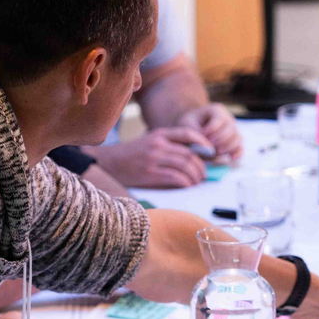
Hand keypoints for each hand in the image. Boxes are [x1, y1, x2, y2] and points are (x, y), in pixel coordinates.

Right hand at [88, 128, 213, 188]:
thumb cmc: (130, 154)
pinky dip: (185, 182)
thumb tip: (192, 155)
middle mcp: (158, 144)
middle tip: (204, 174)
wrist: (108, 162)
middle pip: (189, 153)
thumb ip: (168, 144)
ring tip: (197, 182)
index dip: (203, 142)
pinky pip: (175, 177)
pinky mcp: (149, 174)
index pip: (187, 133)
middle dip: (201, 165)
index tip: (211, 152)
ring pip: (185, 165)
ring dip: (195, 175)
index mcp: (159, 134)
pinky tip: (187, 185)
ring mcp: (153, 159)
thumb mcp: (149, 141)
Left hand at [177, 103, 242, 162]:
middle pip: (230, 129)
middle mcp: (228, 118)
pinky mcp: (234, 140)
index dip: (210, 131)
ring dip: (227, 147)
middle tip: (208, 148)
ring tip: (216, 152)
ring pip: (237, 138)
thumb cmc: (190, 123)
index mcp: (217, 110)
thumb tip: (207, 147)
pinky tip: (232, 158)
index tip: (200, 137)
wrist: (194, 125)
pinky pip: (239, 146)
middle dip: (219, 140)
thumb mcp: (188, 124)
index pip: (218, 120)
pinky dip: (238, 152)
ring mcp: (233, 129)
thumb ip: (195, 133)